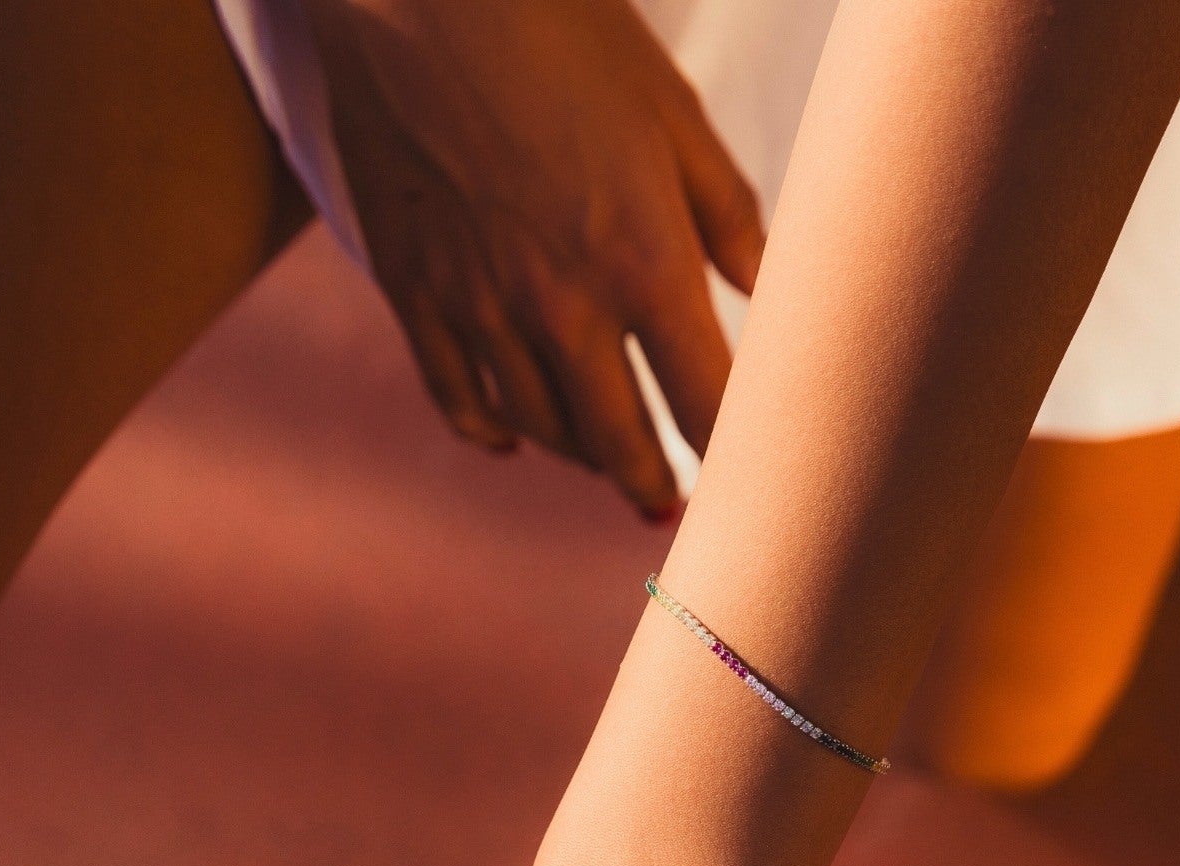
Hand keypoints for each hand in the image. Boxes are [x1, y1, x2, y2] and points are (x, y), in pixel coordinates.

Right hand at [302, 0, 763, 519]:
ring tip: (604, 463)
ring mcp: (479, 308)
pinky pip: (455, 397)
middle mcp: (561, 307)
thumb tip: (765, 290)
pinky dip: (489, 431)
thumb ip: (725, 214)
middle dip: (652, 483)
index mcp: (642, 260)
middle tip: (669, 504)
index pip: (704, 397)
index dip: (730, 449)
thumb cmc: (558, 29)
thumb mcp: (669, 110)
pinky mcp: (414, 294)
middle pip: (617, 440)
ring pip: (539, 428)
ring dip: (580, 457)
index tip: (747, 471)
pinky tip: (512, 442)